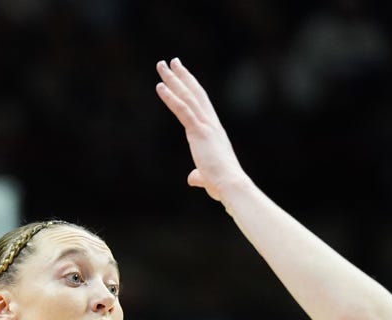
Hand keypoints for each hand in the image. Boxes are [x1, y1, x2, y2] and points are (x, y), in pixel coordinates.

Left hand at [155, 58, 249, 203]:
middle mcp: (212, 124)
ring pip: (188, 96)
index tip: (184, 75)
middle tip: (172, 61)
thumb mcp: (208, 178)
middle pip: (195, 93)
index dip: (193, 88)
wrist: (231, 184)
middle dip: (183, 76)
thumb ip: (198, 176)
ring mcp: (206, 126)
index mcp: (215, 132)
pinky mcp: (199, 131)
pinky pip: (182, 110)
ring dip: (174, 80)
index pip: (203, 105)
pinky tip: (160, 86)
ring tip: (162, 66)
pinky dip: (171, 97)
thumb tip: (192, 179)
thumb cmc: (223, 184)